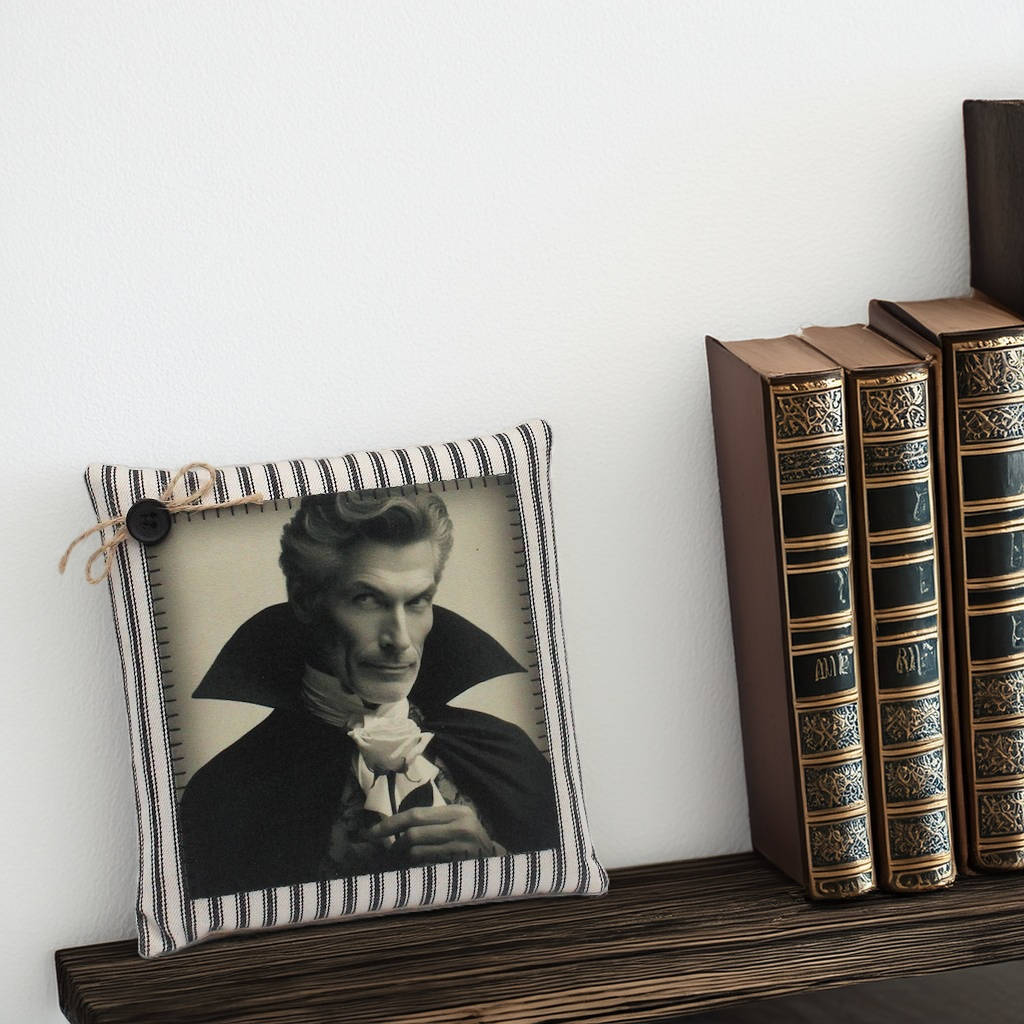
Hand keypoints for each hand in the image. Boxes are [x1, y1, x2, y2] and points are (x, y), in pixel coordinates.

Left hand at [369, 804, 498, 863]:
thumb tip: (394, 827)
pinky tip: (416, 868)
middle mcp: (461, 826)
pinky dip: (415, 868)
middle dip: (393, 843)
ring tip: (403, 860)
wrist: (497, 864)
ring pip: (416, 851)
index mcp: (458, 811)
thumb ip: (432, 822)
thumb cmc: (470, 842)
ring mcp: (461, 847)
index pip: (415, 814)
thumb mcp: (457, 824)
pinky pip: (425, 866)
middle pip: (413, 832)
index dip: (390, 823)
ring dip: (404, 858)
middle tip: (386, 851)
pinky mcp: (459, 866)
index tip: (370, 832)